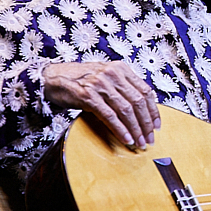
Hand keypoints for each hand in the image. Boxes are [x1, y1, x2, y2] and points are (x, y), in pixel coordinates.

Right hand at [43, 61, 160, 148]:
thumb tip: (141, 108)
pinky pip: (110, 116)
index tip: (156, 125)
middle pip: (138, 102)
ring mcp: (100, 85)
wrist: (53, 77)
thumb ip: (123, 87)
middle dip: (146, 124)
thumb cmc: (80, 79)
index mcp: (121, 68)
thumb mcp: (106, 77)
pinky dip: (120, 130)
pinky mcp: (88, 96)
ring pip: (126, 110)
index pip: (145, 90)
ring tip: (139, 142)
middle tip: (149, 138)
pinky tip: (126, 138)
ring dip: (136, 130)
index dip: (154, 110)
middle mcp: (113, 74)